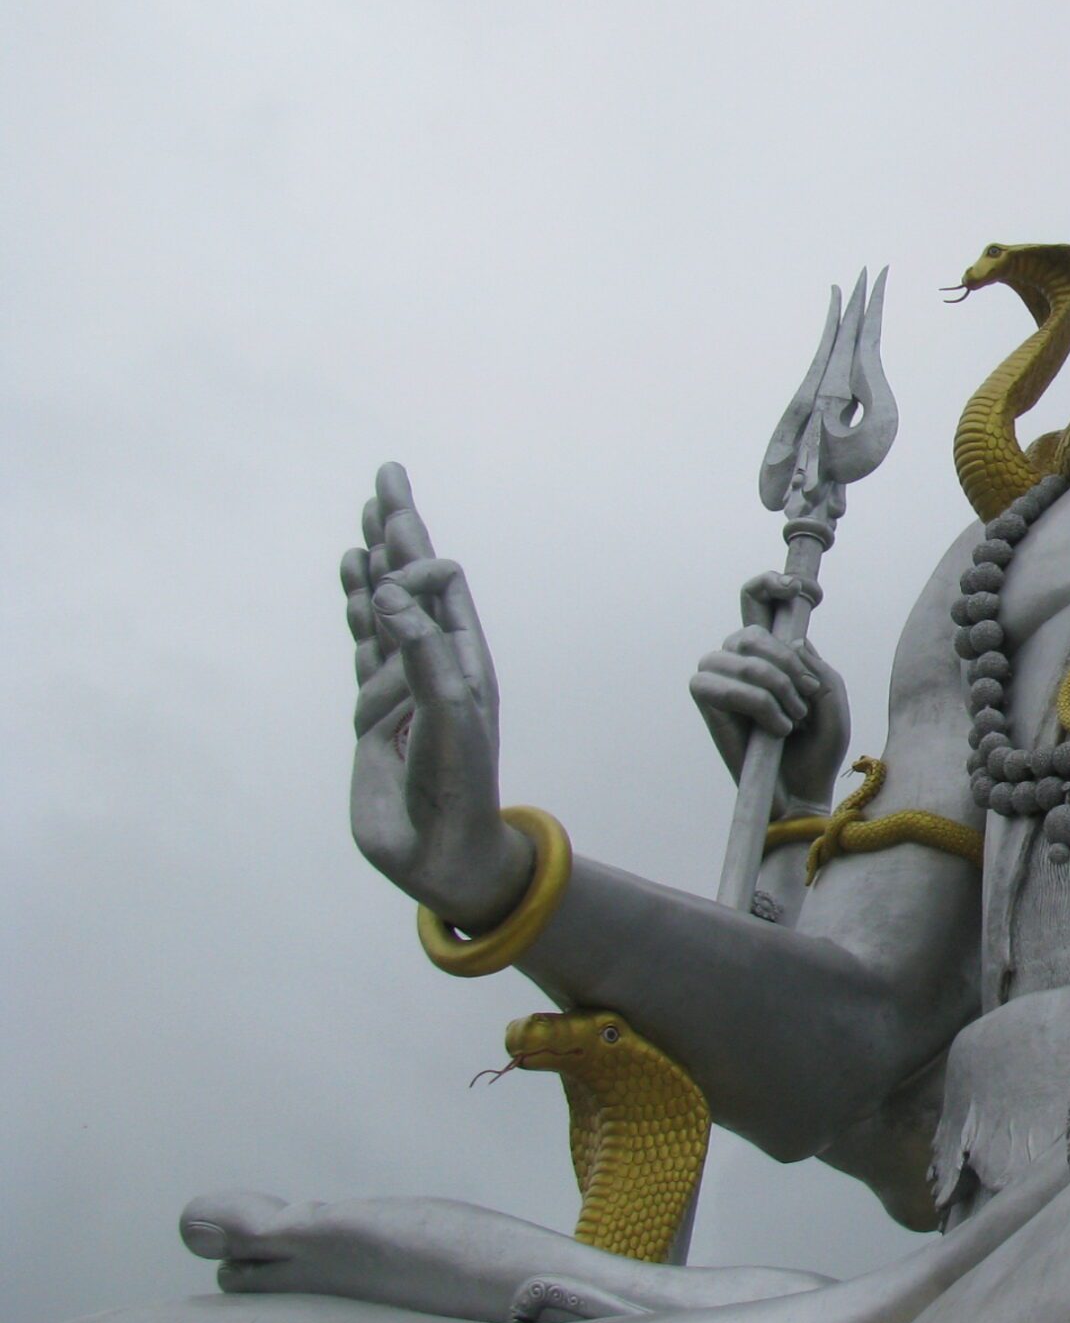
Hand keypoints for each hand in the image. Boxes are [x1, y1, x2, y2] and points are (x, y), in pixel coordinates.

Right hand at [344, 463, 529, 931]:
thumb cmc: (460, 781)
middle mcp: (433, 662)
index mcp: (464, 658)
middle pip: (410, 581)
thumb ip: (421, 651)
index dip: (416, 564)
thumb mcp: (450, 712)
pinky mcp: (372, 711)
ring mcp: (400, 684)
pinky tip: (351, 581)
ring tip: (368, 517)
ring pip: (380, 608)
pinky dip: (355, 611)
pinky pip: (361, 648)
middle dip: (397, 529)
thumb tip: (389, 593)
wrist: (440, 847)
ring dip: (371, 563)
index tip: (393, 576)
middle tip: (389, 475)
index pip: (442, 587)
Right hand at [688, 573, 851, 815]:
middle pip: (754, 631)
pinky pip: (733, 687)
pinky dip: (764, 708)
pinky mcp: (707, 702)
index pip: (754, 599)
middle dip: (789, 663)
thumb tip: (788, 642)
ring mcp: (719, 678)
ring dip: (780, 688)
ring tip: (794, 719)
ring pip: (747, 657)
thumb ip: (813, 661)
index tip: (804, 590)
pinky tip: (777, 731)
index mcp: (769, 649)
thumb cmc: (817, 746)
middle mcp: (738, 657)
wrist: (803, 790)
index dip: (771, 584)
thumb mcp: (830, 694)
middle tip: (808, 694)